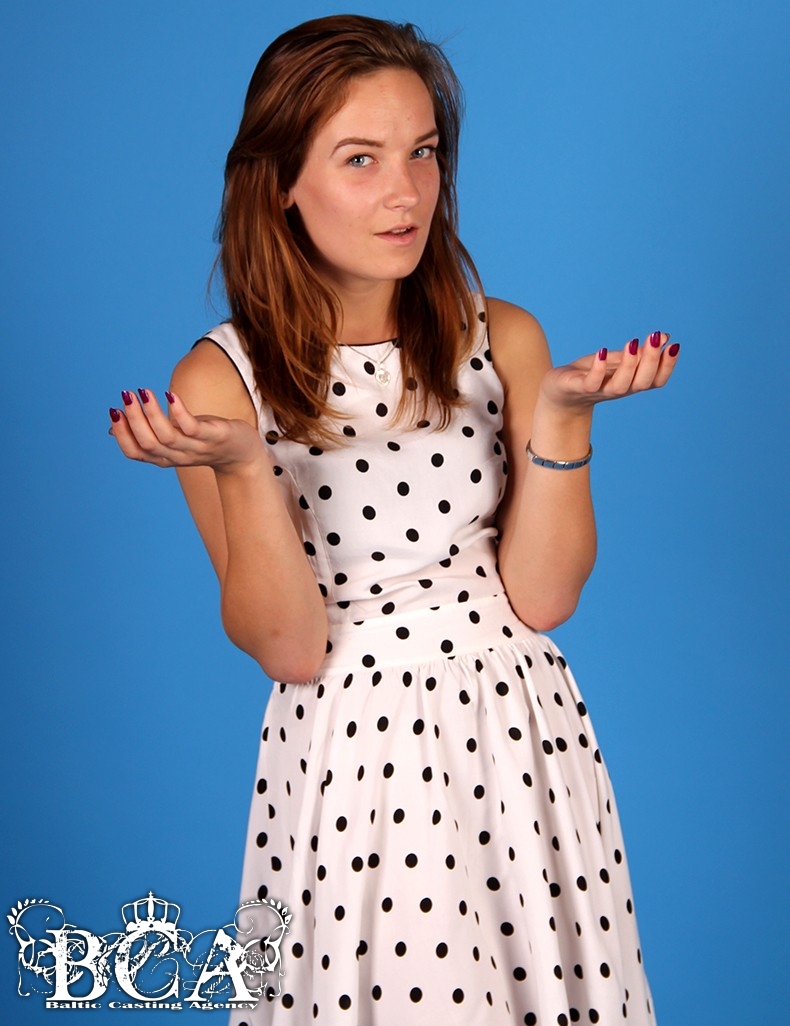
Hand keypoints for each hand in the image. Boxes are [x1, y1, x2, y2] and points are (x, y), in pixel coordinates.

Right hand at [108, 388, 262, 472]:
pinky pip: (192, 428)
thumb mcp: (173, 438)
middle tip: (126, 395)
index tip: (114, 411)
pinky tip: (170, 395)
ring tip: (143, 391)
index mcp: (164, 457)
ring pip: (167, 436)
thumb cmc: (203, 441)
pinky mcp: (213, 437)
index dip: (122, 434)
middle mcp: (178, 456)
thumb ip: (147, 435)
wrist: (241, 453)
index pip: (135, 452)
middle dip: (133, 420)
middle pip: (148, 443)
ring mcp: (196, 447)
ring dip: (151, 413)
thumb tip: (113, 427)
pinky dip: (179, 412)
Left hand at [539, 332, 679, 411]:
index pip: (655, 380)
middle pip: (641, 383)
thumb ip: (637, 353)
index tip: (674, 346)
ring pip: (620, 385)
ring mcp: (599, 391)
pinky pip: (591, 383)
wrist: (557, 394)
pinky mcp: (578, 388)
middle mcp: (618, 390)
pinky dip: (598, 369)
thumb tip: (664, 337)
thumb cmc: (588, 375)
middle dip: (651, 361)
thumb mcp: (614, 361)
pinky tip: (602, 352)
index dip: (667, 366)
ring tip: (633, 343)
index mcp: (630, 383)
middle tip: (655, 337)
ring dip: (629, 364)